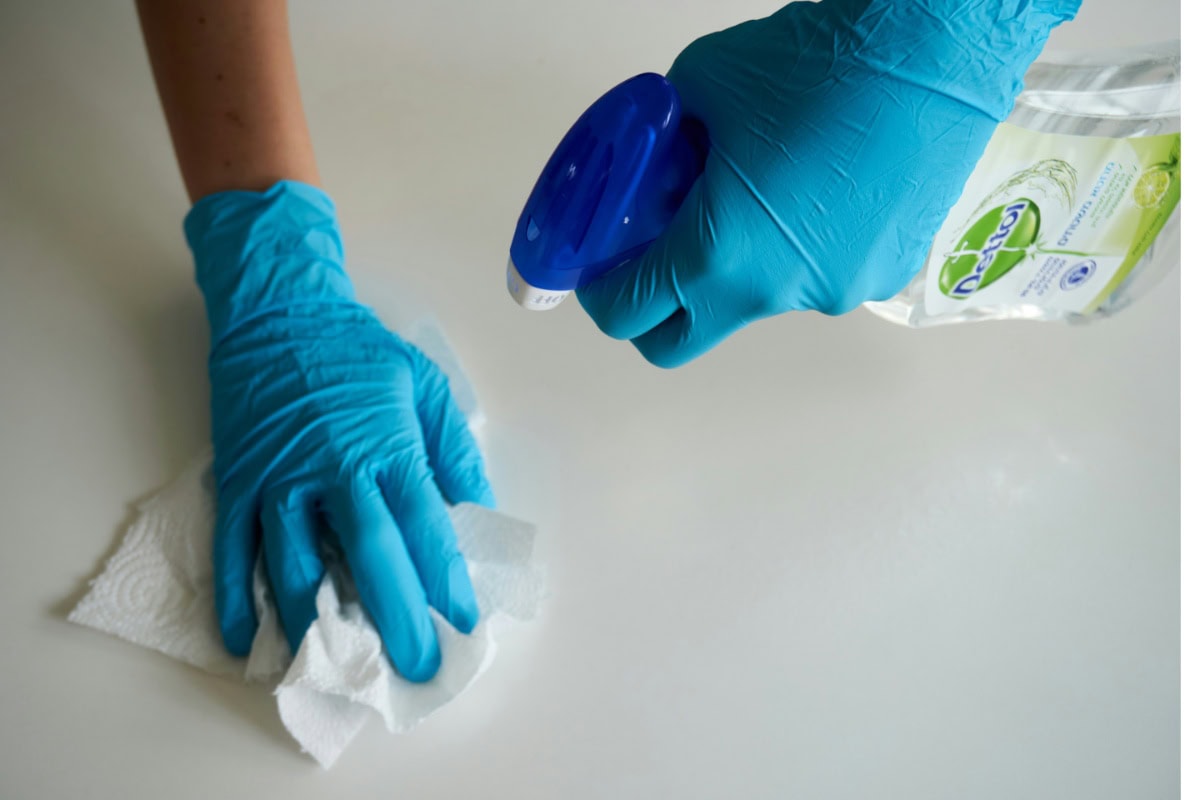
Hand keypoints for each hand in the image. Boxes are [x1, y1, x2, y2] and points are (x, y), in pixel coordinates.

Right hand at [185, 181, 492, 681]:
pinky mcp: (236, 480)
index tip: (464, 624)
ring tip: (340, 669)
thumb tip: (478, 511)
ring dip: (318, 624)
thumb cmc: (358, 349)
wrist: (278, 309)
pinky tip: (248, 641)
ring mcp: (277, 479)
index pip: (424, 528)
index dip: (446, 582)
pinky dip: (235, 599)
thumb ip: (453, 450)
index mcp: (386, 446)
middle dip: (396, 621)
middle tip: (415, 669)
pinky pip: (232, 550)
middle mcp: (333, 470)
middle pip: (368, 560)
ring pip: (296, 566)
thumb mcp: (425, 384)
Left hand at [578, 0, 1078, 366]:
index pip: (629, 312)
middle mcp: (772, 293)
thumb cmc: (815, 65)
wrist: (937, 55)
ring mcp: (831, 293)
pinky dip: (796, 250)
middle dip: (653, 311)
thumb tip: (656, 158)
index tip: (600, 268)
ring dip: (734, 265)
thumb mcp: (701, 84)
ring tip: (759, 192)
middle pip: (679, 341)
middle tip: (653, 255)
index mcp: (718, 253)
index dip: (600, 291)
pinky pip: (813, 277)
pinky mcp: (881, 278)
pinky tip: (818, 191)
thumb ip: (661, 139)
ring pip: (753, 301)